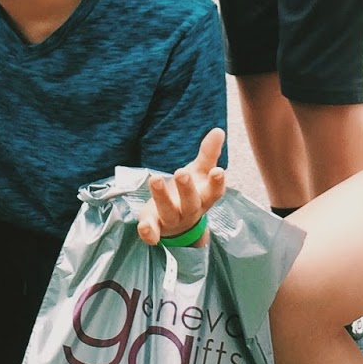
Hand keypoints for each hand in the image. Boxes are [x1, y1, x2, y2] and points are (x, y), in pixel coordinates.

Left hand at [137, 128, 226, 244]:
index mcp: (203, 197)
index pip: (214, 192)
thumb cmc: (191, 193)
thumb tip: (218, 130)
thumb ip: (208, 154)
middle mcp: (190, 211)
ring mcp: (172, 220)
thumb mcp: (199, 172)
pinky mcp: (156, 227)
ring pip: (168, 212)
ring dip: (162, 198)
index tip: (218, 171)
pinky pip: (153, 232)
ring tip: (155, 179)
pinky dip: (149, 232)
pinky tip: (144, 227)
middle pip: (190, 202)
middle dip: (186, 188)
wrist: (179, 226)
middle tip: (181, 172)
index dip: (217, 182)